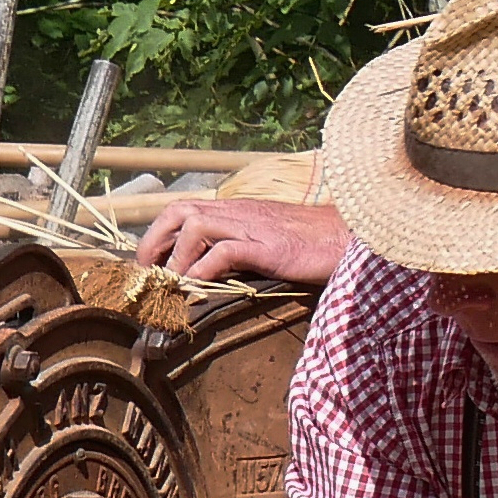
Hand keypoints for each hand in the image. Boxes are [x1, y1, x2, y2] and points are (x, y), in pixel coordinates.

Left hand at [136, 197, 349, 286]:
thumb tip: (206, 274)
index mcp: (235, 211)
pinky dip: (203, 268)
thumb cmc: (310, 244)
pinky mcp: (267, 246)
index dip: (158, 235)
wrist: (350, 238)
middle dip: (154, 241)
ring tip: (170, 284)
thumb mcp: (264, 244)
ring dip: (175, 257)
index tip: (148, 264)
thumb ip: (236, 251)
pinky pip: (224, 251)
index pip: (182, 211)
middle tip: (146, 273)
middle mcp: (237, 212)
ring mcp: (251, 226)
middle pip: (178, 211)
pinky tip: (197, 286)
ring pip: (195, 225)